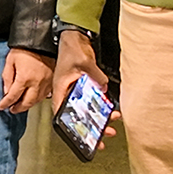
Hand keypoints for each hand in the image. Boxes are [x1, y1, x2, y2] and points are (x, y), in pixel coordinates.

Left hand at [0, 47, 53, 112]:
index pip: (13, 96)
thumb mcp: (10, 61)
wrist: (41, 41)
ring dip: (28, 105)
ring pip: (37, 101)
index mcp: (24, 78)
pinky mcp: (52, 81)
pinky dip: (37, 99)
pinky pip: (45, 95)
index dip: (6, 103)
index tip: (1, 106)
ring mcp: (46, 83)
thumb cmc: (25, 48)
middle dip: (18, 108)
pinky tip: (32, 99)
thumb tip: (6, 92)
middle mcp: (36, 83)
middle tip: (12, 109)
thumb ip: (7, 77)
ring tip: (21, 105)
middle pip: (27, 103)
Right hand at [54, 29, 118, 150]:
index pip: (61, 113)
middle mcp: (67, 92)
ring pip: (86, 110)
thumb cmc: (72, 48)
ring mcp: (76, 89)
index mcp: (61, 89)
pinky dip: (102, 107)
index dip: (70, 127)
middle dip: (90, 128)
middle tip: (102, 136)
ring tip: (111, 126)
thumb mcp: (83, 62)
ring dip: (98, 119)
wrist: (75, 36)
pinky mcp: (84, 85)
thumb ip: (95, 75)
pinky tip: (111, 110)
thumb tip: (104, 87)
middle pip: (77, 116)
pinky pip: (93, 100)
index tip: (80, 138)